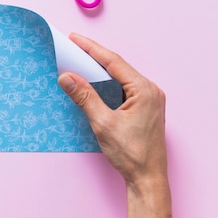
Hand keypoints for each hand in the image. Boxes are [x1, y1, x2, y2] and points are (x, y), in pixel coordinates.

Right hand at [58, 33, 167, 190]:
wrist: (148, 179)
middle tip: (74, 46)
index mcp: (144, 90)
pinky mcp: (146, 108)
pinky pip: (125, 88)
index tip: (75, 38)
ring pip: (121, 77)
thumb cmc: (131, 154)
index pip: (114, 62)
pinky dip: (108, 83)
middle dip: (95, 57)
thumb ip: (85, 97)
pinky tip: (96, 82)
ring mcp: (150, 99)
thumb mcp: (103, 123)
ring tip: (81, 61)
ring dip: (101, 70)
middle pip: (118, 67)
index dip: (92, 49)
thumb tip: (67, 77)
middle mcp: (151, 90)